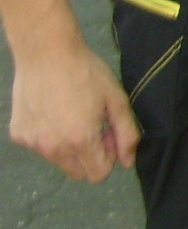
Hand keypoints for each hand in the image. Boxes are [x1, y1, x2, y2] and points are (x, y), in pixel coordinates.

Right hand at [9, 40, 138, 180]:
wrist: (46, 53)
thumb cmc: (86, 73)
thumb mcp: (116, 99)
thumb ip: (127, 134)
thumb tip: (128, 162)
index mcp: (79, 141)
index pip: (98, 174)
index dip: (110, 156)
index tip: (109, 134)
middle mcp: (52, 149)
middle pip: (78, 173)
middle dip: (91, 156)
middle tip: (94, 126)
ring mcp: (32, 143)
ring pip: (58, 161)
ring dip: (70, 148)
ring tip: (73, 115)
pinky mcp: (18, 135)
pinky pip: (39, 146)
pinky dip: (50, 136)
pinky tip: (53, 111)